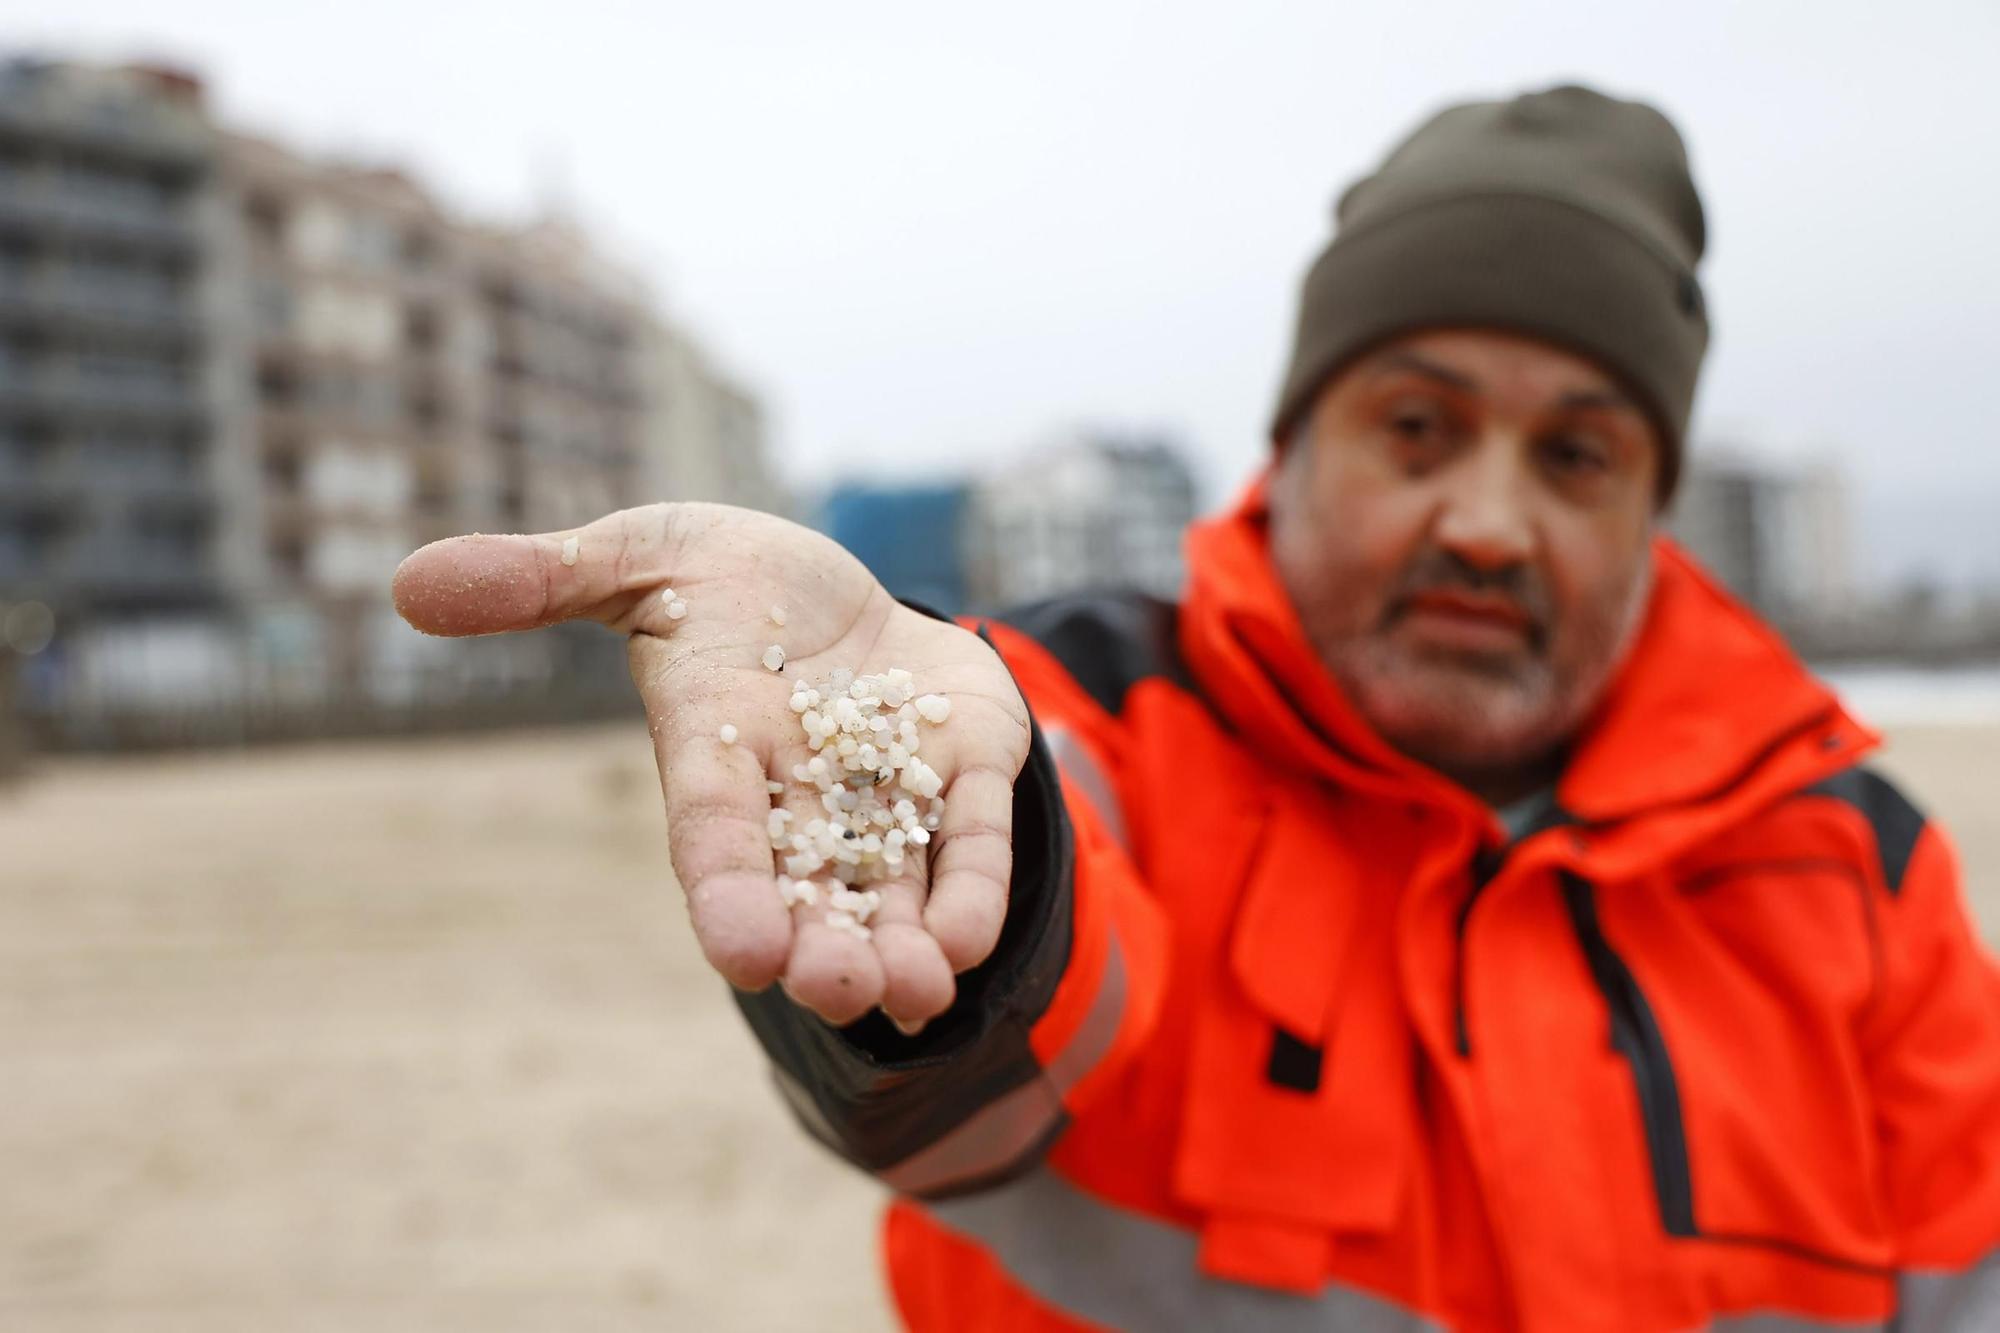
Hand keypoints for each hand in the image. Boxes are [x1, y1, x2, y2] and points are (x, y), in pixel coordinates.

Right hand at [391, 502, 1031, 1032]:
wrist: (837, 588)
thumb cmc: (722, 578)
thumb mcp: (641, 556)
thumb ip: (545, 578)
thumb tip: (407, 583)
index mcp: (718, 744)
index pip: (715, 828)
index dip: (725, 887)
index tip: (739, 952)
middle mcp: (800, 790)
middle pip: (807, 883)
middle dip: (821, 941)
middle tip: (838, 991)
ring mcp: (888, 786)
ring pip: (893, 884)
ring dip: (903, 943)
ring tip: (916, 994)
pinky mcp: (965, 765)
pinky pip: (972, 837)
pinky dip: (973, 885)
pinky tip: (971, 940)